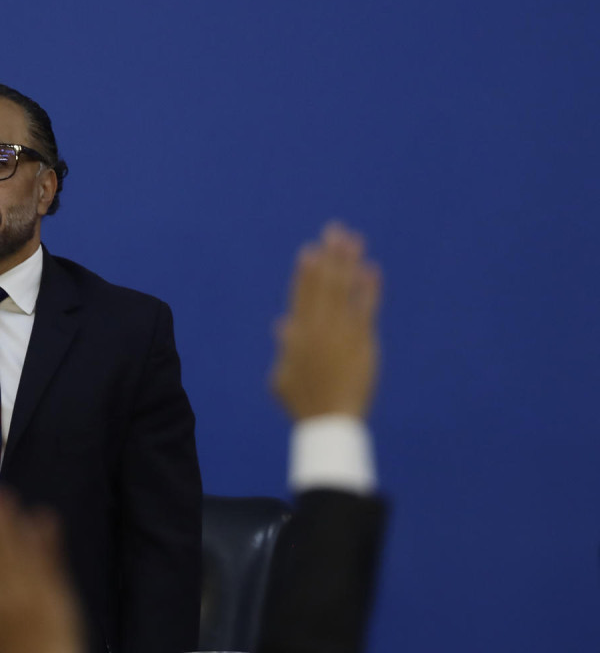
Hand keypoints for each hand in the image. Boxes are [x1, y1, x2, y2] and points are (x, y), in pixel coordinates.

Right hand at [269, 221, 381, 419]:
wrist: (328, 420)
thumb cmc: (302, 402)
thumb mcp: (283, 375)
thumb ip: (286, 348)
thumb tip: (282, 324)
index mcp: (297, 335)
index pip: (302, 295)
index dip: (307, 272)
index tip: (311, 250)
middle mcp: (318, 329)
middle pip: (324, 284)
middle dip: (330, 256)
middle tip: (334, 231)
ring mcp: (340, 334)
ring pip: (343, 290)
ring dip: (348, 263)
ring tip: (353, 241)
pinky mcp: (361, 342)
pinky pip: (365, 309)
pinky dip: (367, 289)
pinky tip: (371, 270)